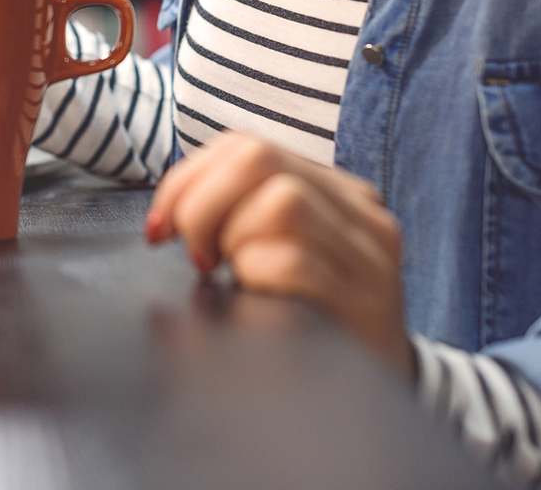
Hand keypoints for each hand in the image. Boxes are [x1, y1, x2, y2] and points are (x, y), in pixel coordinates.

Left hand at [145, 132, 412, 374]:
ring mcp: (368, 257)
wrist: (379, 395)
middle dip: (202, 204)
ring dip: (234, 238)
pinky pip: (293, 261)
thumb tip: (166, 214)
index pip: (245, 146)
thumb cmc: (310, 320)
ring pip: (281, 202)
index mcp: (334, 192)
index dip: (187, 179)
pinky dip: (256, 274)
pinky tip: (255, 296)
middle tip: (199, 256)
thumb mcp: (279, 254)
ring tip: (234, 275)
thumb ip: (243, 217)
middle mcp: (359, 213)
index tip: (161, 227)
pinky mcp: (365, 303)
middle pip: (258, 158)